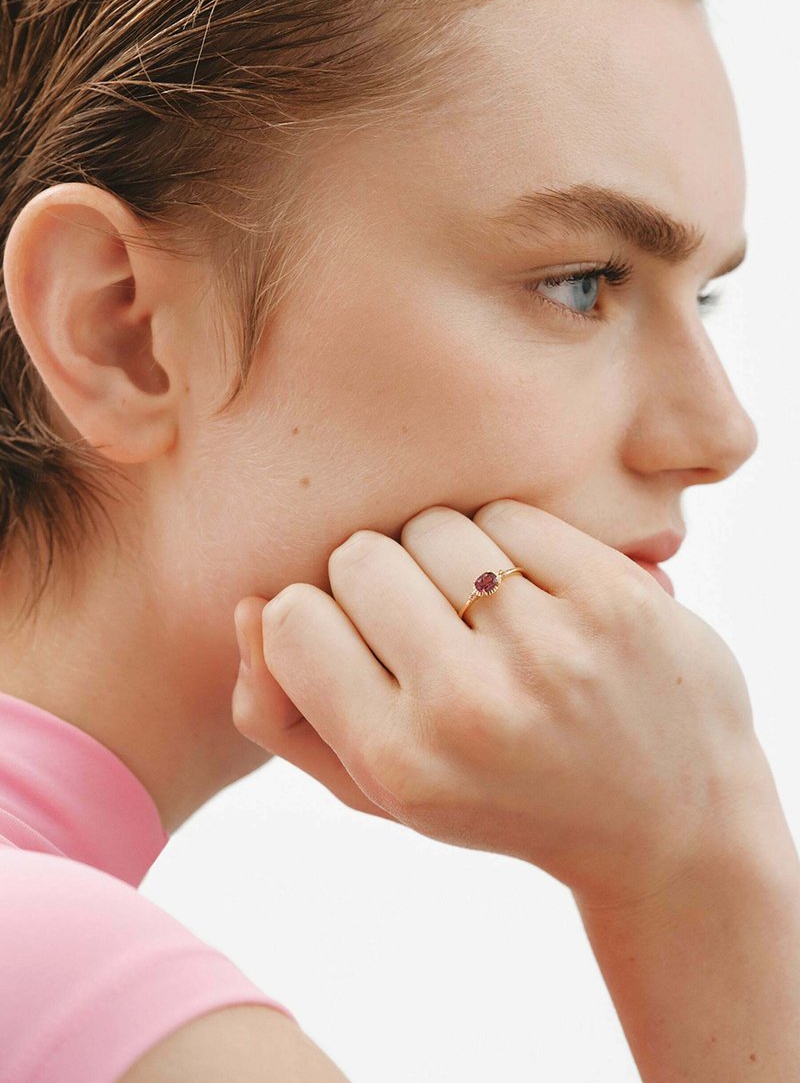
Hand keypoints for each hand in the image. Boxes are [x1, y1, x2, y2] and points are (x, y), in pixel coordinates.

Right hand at [231, 499, 766, 909]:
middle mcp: (471, 705)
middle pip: (358, 557)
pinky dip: (506, 543)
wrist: (668, 819)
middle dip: (377, 581)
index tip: (356, 647)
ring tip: (481, 614)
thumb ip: (283, 714)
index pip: (290, 620)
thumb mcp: (380, 791)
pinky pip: (508, 514)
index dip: (312, 620)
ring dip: (442, 557)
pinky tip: (532, 596)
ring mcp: (549, 645)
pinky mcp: (613, 596)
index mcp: (401, 762)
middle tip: (426, 629)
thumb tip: (248, 604)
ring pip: (432, 526)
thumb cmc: (502, 798)